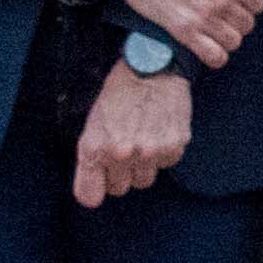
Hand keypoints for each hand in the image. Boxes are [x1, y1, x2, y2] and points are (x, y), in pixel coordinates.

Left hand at [73, 58, 191, 205]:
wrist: (152, 66)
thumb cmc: (119, 92)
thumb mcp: (94, 122)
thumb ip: (92, 156)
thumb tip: (96, 190)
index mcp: (94, 148)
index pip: (89, 197)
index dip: (95, 188)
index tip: (100, 180)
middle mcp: (120, 154)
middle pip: (120, 189)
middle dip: (120, 173)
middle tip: (124, 147)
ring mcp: (148, 152)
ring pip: (144, 180)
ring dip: (143, 164)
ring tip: (142, 136)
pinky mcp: (173, 147)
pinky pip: (165, 164)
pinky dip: (163, 152)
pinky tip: (159, 130)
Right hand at [96, 0, 262, 67]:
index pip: (259, 2)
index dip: (250, 1)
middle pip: (247, 24)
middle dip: (238, 19)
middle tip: (223, 13)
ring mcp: (202, 17)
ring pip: (234, 42)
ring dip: (227, 37)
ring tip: (215, 28)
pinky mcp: (182, 31)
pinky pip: (214, 56)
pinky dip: (216, 56)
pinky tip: (209, 45)